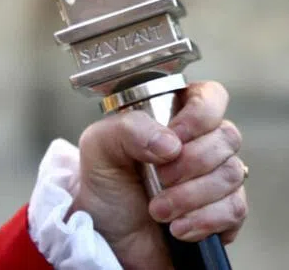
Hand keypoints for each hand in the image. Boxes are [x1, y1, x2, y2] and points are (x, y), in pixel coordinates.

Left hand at [72, 80, 245, 269]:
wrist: (111, 238)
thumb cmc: (106, 185)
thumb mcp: (99, 147)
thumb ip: (126, 129)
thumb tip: (170, 141)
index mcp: (171, 115)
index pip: (209, 96)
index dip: (201, 114)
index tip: (176, 136)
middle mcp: (200, 142)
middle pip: (226, 136)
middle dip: (191, 162)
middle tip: (159, 177)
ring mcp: (216, 177)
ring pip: (232, 173)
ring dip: (191, 195)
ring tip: (158, 209)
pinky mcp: (225, 212)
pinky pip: (236, 209)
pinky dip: (204, 219)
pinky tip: (178, 227)